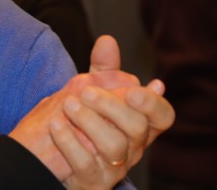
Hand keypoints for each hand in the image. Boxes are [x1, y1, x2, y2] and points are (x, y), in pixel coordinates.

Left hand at [9, 36, 174, 185]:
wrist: (53, 157)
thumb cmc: (83, 122)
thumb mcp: (93, 93)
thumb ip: (102, 70)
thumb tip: (107, 40)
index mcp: (138, 124)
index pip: (163, 117)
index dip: (153, 104)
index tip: (132, 92)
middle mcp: (132, 148)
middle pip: (138, 128)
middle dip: (112, 107)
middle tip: (86, 92)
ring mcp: (113, 166)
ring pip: (115, 147)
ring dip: (89, 122)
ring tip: (68, 105)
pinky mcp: (91, 180)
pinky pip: (86, 165)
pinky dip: (70, 142)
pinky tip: (56, 123)